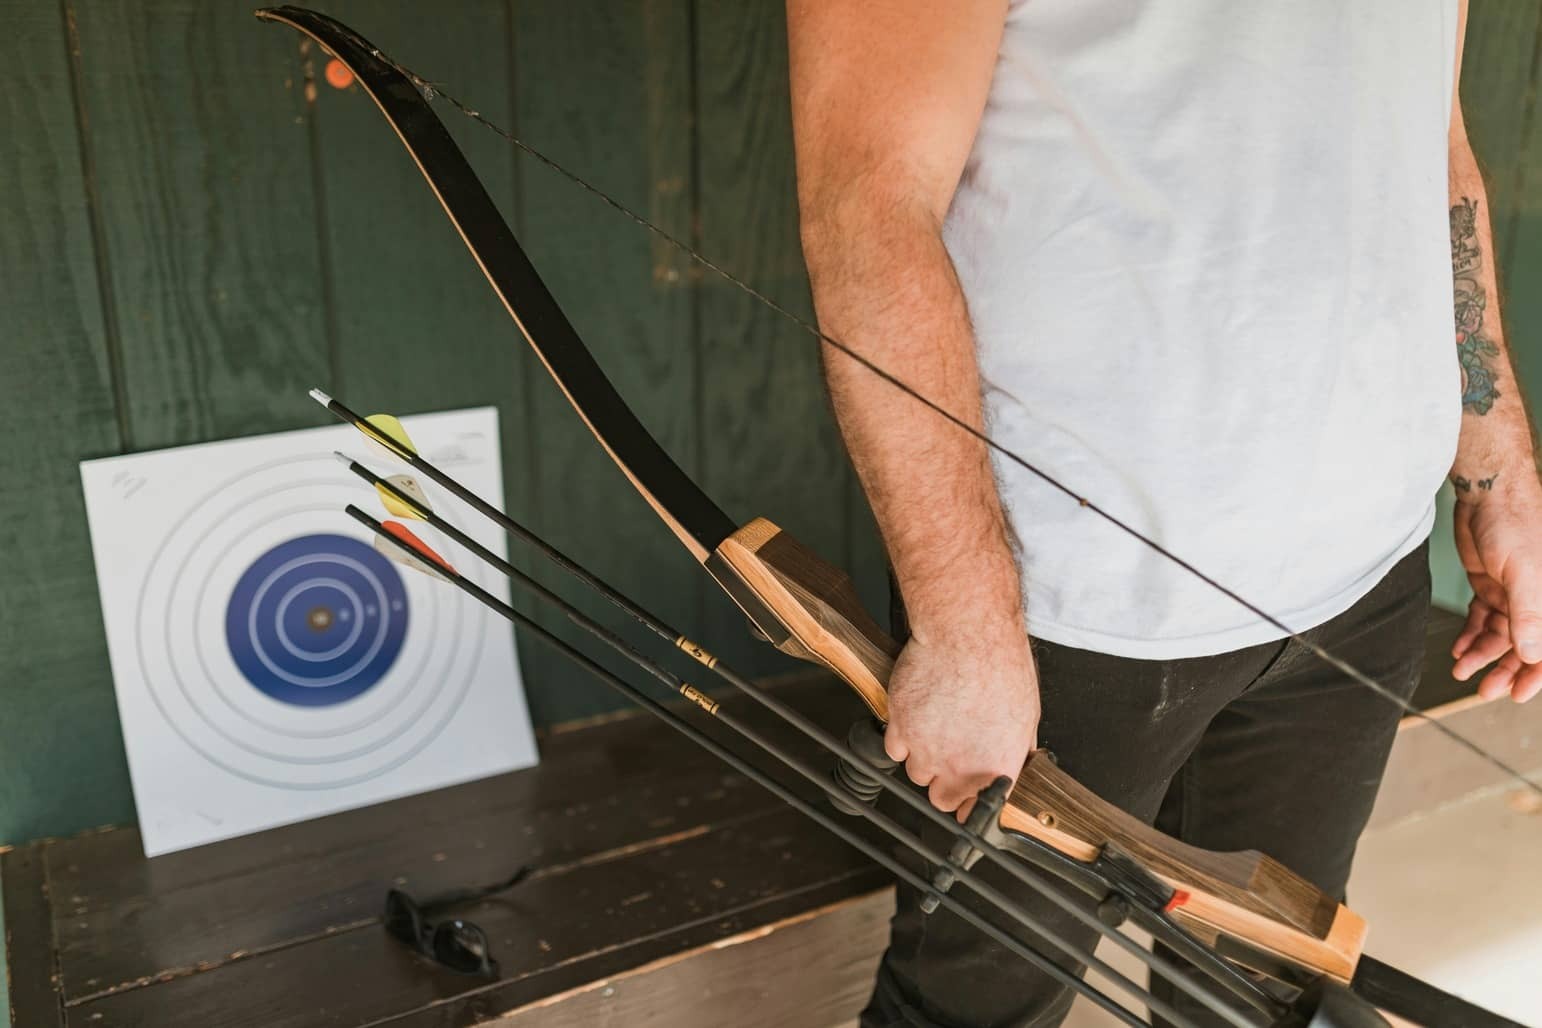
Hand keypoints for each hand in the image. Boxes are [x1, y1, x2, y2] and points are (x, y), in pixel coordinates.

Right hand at [883, 621, 1039, 819]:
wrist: (968, 637)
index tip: (967, 796)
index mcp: (995, 769)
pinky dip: (901, 738)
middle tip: (949, 759)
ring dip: (922, 758)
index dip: (969, 802)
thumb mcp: (1027, 715)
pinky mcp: (901, 727)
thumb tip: (1019, 758)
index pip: (975, 812)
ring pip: (915, 773)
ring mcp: (927, 749)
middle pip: (940, 800)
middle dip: (944, 783)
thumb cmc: (1001, 667)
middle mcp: (959, 767)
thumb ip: (1016, 748)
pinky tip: (915, 720)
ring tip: (933, 730)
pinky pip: (893, 749)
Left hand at [1452, 473, 1541, 700]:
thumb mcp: (1524, 572)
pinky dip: (1472, 635)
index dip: (1536, 674)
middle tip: (1484, 690)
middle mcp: (1538, 600)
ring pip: (1501, 636)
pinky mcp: (1492, 586)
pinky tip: (1458, 649)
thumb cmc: (1515, 524)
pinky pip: (1484, 619)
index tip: (1516, 694)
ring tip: (1461, 670)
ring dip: (1482, 655)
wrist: (1487, 494)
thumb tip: (1532, 654)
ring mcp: (1514, 595)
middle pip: (1525, 646)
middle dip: (1504, 670)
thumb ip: (1529, 614)